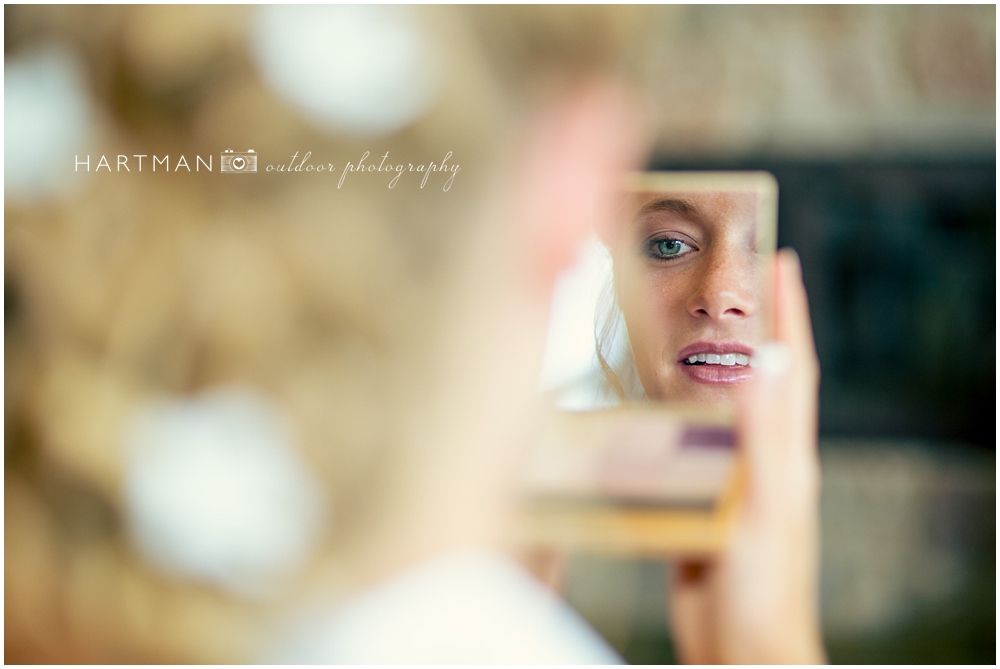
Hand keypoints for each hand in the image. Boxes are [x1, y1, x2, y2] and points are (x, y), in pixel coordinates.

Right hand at [669, 249, 825, 663]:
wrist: (740, 646)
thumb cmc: (761, 585)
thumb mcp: (765, 504)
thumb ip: (762, 439)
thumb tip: (766, 366)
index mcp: (786, 454)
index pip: (794, 369)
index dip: (792, 314)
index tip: (783, 264)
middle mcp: (760, 460)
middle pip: (757, 380)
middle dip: (747, 329)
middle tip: (724, 286)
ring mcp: (729, 482)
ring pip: (715, 411)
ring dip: (701, 370)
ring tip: (673, 333)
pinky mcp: (699, 505)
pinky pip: (683, 450)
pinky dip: (667, 421)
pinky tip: (641, 411)